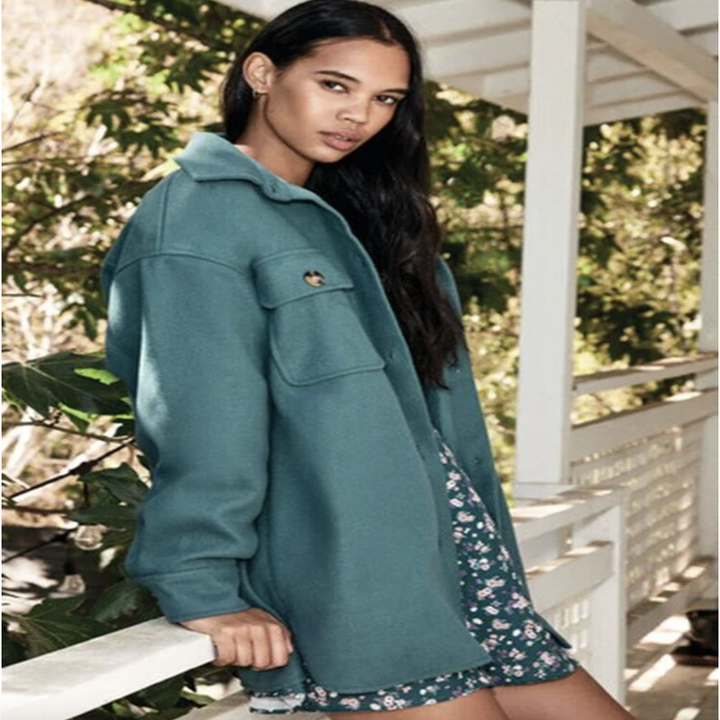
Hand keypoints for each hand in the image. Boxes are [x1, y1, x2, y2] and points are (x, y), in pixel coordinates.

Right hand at [178, 608, 294, 669]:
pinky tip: (221, 648)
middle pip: (262, 662)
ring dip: (235, 659)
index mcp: (271, 624)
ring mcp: (241, 629)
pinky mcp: (224, 633)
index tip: (261, 658)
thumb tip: (288, 650)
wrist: (213, 601)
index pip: (281, 657)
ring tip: (231, 647)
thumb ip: (278, 635)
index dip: (270, 663)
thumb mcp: (262, 620)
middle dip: (251, 663)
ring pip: (244, 661)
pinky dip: (221, 657)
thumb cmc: (236, 616)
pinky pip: (227, 658)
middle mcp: (258, 626)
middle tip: (243, 652)